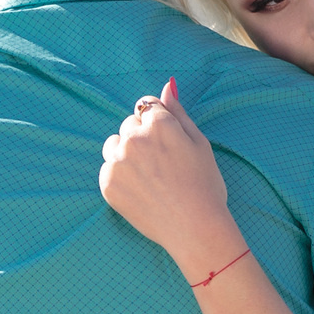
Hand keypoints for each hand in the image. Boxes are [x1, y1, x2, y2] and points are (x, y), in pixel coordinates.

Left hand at [99, 79, 236, 266]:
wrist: (196, 228)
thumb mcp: (199, 143)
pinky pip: (108, 169)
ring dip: (126, 154)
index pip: (146, 106)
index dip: (158, 123)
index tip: (167, 143)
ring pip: (114, 145)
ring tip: (149, 176)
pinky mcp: (108, 184)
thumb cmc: (205, 185)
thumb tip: (167, 85)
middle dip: (142, 137)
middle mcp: (135, 139)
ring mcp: (118, 162)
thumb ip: (178, 112)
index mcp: (160, 124)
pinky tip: (141, 190)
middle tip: (162, 164)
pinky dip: (120, 176)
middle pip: (129, 125)